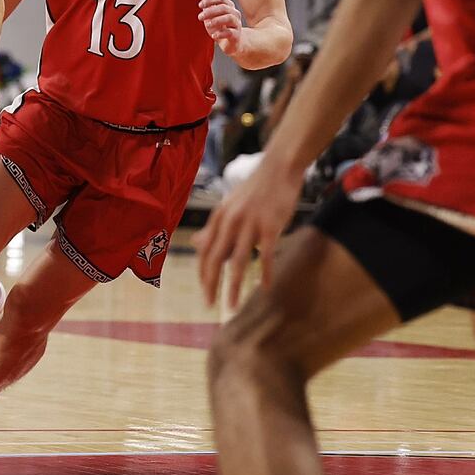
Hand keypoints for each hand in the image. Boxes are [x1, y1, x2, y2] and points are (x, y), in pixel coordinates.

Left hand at [193, 156, 303, 312]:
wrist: (278, 168)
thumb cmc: (254, 190)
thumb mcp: (228, 207)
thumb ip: (213, 228)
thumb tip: (195, 245)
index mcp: (218, 217)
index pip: (205, 252)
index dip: (203, 274)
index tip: (204, 293)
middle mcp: (230, 221)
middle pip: (216, 259)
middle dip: (210, 285)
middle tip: (209, 305)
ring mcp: (250, 224)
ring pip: (238, 261)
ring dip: (233, 287)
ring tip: (232, 306)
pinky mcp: (270, 226)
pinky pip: (266, 255)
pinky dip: (265, 273)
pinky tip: (264, 288)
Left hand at [198, 0, 243, 53]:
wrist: (231, 43)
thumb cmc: (220, 29)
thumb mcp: (211, 19)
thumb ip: (208, 13)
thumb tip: (204, 7)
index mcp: (228, 7)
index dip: (210, 0)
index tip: (200, 5)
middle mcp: (235, 14)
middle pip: (224, 7)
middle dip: (210, 11)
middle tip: (200, 17)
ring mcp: (237, 24)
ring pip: (229, 18)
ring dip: (216, 20)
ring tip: (207, 25)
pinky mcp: (237, 35)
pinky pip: (230, 32)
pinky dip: (220, 34)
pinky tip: (213, 35)